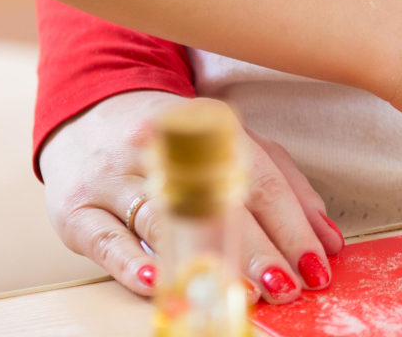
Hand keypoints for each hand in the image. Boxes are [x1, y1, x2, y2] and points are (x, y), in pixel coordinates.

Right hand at [39, 90, 343, 302]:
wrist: (88, 114)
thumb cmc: (176, 142)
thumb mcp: (233, 145)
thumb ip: (283, 185)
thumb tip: (326, 240)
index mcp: (209, 127)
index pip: (259, 179)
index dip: (291, 223)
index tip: (316, 263)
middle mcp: (161, 147)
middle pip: (216, 201)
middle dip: (257, 248)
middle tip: (288, 284)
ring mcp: (114, 177)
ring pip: (164, 220)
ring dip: (203, 256)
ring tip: (238, 288)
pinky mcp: (75, 209)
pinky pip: (105, 238)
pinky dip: (130, 261)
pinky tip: (157, 279)